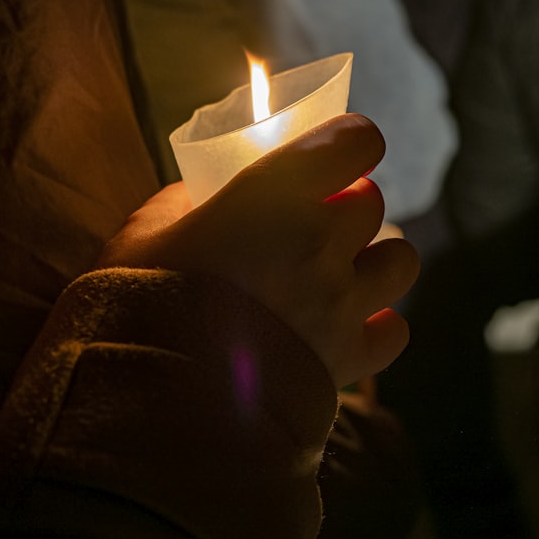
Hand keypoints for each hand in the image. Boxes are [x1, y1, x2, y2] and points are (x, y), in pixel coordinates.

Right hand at [98, 114, 419, 387]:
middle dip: (347, 204)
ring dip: (375, 259)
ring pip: (400, 261)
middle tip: (312, 222)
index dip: (349, 142)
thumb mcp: (144, 231)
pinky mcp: (347, 359)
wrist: (150, 397)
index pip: (355, 141)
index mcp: (275, 194)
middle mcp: (321, 241)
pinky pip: (395, 330)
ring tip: (340, 273)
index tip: (335, 152)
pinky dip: (378, 324)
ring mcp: (340, 302)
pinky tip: (345, 325)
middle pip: (372, 201)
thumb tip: (203, 196)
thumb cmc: (137, 302)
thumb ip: (184, 201)